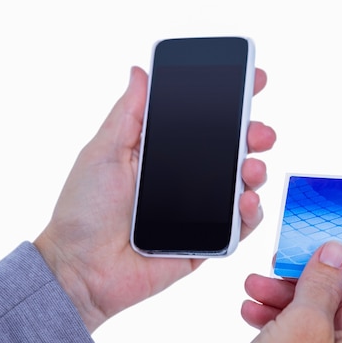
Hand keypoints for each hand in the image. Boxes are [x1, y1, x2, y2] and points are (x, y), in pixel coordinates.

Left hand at [34, 66, 275, 332]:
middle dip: (254, 136)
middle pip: (233, 151)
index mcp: (164, 154)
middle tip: (259, 132)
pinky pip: (241, 226)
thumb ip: (128, 115)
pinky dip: (251, 212)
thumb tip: (140, 73)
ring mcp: (201, 211)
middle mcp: (187, 180)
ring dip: (256, 171)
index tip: (252, 82)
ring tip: (251, 168)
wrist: (82, 269)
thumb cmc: (84, 212)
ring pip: (243, 185)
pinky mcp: (208, 242)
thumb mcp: (103, 153)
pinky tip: (246, 201)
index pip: (204, 123)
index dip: (230, 103)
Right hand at [212, 241, 341, 342]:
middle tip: (288, 263)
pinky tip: (252, 310)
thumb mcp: (300, 327)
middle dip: (316, 279)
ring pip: (318, 316)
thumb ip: (322, 284)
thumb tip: (336, 253)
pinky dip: (276, 317)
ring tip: (257, 286)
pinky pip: (297, 334)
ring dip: (287, 295)